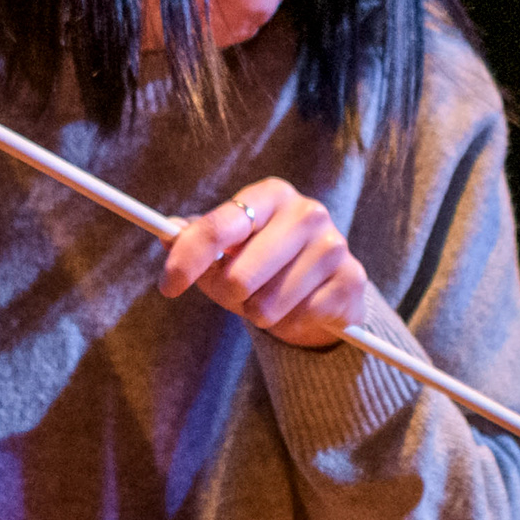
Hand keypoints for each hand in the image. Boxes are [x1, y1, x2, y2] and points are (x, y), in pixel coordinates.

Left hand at [158, 180, 374, 346]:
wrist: (324, 290)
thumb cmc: (264, 265)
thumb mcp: (228, 249)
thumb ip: (197, 239)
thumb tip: (167, 233)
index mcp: (270, 195)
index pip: (218, 227)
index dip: (187, 260)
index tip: (168, 287)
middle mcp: (307, 212)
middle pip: (238, 276)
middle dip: (230, 296)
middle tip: (240, 294)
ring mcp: (334, 245)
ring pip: (266, 305)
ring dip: (260, 313)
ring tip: (274, 301)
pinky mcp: (351, 280)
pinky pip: (298, 319)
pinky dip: (291, 323)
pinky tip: (302, 308)